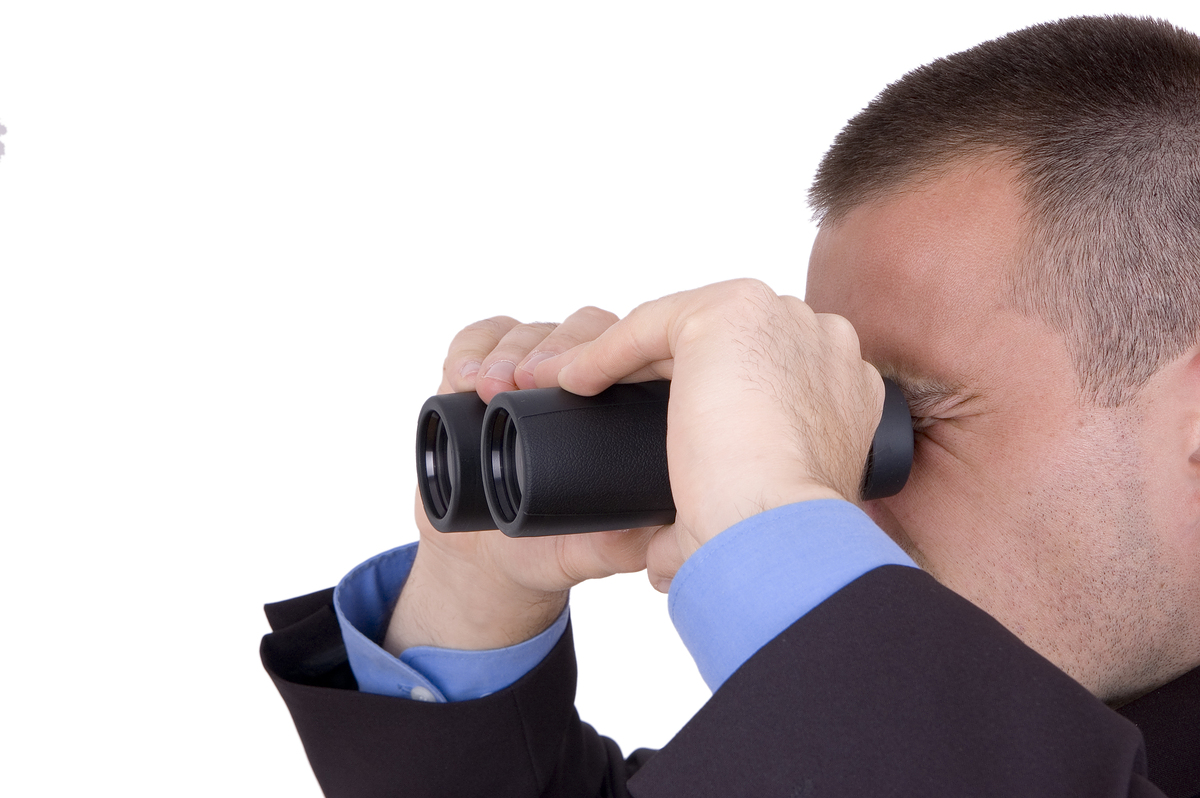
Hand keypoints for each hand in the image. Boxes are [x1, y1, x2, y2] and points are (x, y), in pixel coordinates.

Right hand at [386, 307, 660, 653]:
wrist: (489, 556)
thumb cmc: (553, 543)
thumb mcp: (592, 550)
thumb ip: (622, 545)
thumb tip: (646, 529)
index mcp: (627, 403)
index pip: (631, 354)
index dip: (605, 355)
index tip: (576, 385)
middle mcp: (583, 376)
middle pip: (580, 328)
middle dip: (550, 350)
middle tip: (524, 382)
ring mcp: (530, 367)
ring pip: (527, 331)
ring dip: (507, 350)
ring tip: (487, 387)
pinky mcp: (481, 370)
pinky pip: (478, 339)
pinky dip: (469, 352)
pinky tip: (461, 379)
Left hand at [551, 279, 883, 591]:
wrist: (780, 533)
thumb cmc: (772, 538)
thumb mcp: (751, 516)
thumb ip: (714, 517)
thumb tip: (661, 559)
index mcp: (839, 389)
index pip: (754, 376)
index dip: (695, 397)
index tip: (646, 431)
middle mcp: (820, 341)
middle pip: (717, 346)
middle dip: (651, 373)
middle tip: (599, 409)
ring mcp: (781, 319)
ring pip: (679, 329)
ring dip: (620, 358)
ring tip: (571, 392)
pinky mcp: (732, 311)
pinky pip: (650, 323)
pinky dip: (604, 351)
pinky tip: (571, 380)